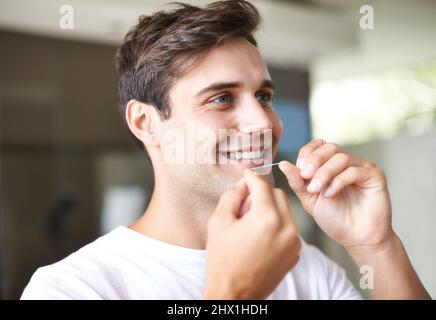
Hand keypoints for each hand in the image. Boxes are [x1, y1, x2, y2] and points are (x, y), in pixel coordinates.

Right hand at [203, 169, 300, 298]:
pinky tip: (260, 237)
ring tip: (252, 223)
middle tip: (245, 205)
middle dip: (262, 194)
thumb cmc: (223, 259)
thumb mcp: (219, 222)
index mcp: (267, 218)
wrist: (235, 294)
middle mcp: (286, 228)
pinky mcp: (296, 252)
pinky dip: (277, 225)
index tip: (247, 173)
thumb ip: (232, 196)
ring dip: (271, 209)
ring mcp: (294, 242)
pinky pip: (289, 228)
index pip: (263, 186)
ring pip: (285, 211)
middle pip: (278, 195)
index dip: (252, 177)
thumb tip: (243, 183)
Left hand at [279, 139, 392, 252]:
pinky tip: (330, 194)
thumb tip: (283, 164)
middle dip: (314, 161)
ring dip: (324, 173)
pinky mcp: (375, 176)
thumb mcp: (309, 199)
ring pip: (341, 158)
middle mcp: (348, 163)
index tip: (299, 168)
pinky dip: (339, 181)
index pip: (318, 146)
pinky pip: (355, 171)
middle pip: (330, 148)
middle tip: (306, 177)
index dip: (307, 153)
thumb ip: (297, 181)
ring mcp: (363, 168)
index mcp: (331, 164)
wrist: (356, 239)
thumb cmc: (335, 219)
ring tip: (317, 190)